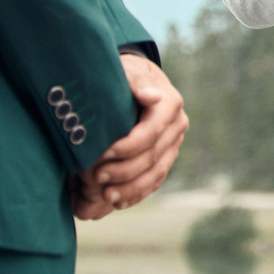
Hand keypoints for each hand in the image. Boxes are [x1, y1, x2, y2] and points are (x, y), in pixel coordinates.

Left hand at [73, 52, 187, 219]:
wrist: (136, 80)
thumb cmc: (126, 74)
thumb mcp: (129, 71)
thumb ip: (137, 83)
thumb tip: (152, 96)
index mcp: (170, 105)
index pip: (151, 132)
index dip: (128, 147)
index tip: (103, 155)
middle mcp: (176, 126)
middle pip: (153, 156)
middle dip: (124, 170)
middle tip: (96, 177)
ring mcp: (173, 144)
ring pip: (156, 173)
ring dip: (131, 188)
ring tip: (107, 196)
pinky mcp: (166, 157)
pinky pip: (154, 180)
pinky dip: (137, 193)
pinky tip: (118, 202)